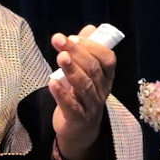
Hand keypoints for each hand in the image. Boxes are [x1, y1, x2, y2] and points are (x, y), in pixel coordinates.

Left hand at [50, 24, 116, 157]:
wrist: (79, 130)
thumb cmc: (81, 95)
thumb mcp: (86, 72)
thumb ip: (88, 50)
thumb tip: (90, 29)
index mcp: (106, 77)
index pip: (107, 59)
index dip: (92, 46)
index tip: (72, 36)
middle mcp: (102, 90)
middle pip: (93, 69)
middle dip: (76, 52)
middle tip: (58, 40)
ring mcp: (92, 106)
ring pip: (85, 86)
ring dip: (72, 70)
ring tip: (60, 57)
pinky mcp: (78, 119)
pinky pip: (72, 106)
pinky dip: (62, 94)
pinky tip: (52, 83)